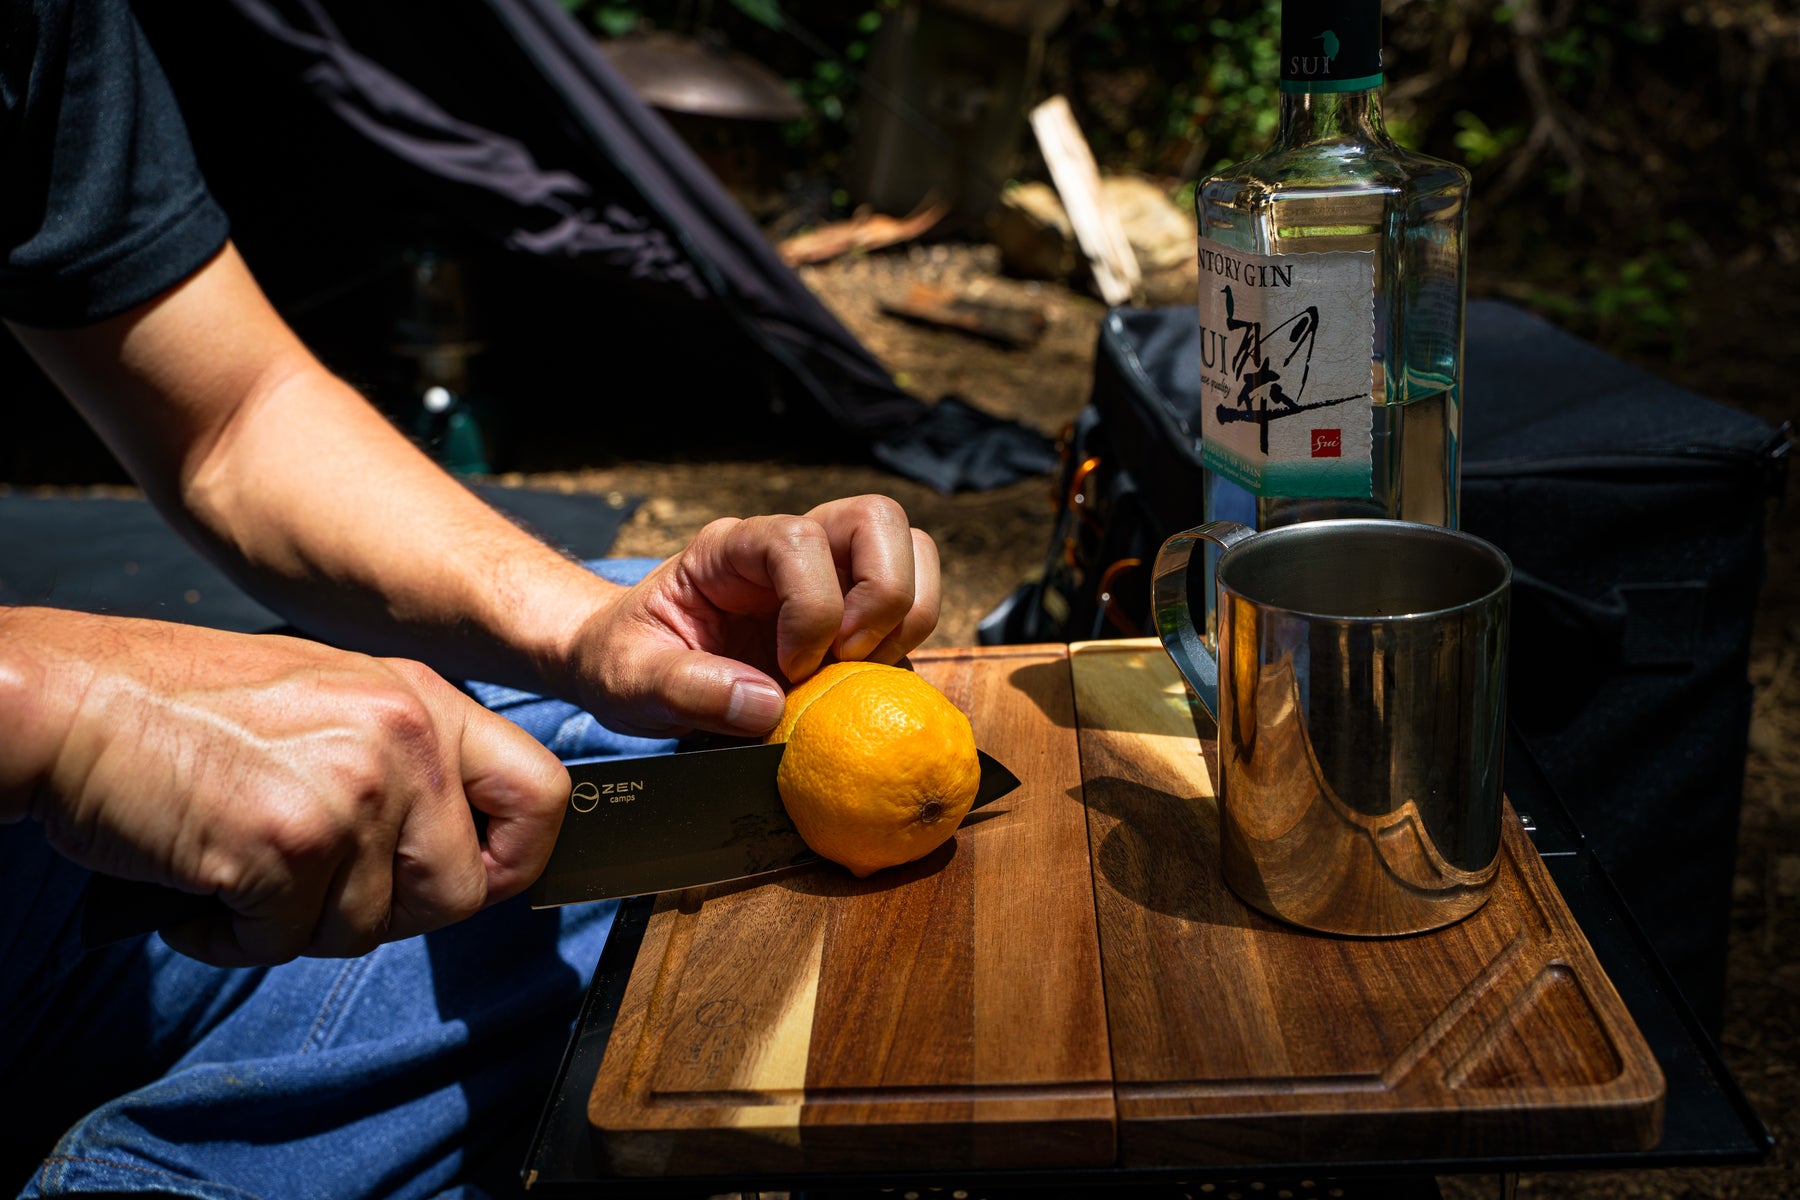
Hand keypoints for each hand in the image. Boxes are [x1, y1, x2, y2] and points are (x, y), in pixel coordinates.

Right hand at [5, 610, 568, 965]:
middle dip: (385, 913)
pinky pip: (284, 944)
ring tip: (236, 861)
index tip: (465, 880)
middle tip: (309, 883)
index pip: (543, 797)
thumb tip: (463, 853)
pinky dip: (229, 936)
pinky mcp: (290, 844)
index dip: (512, 862)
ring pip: (368, 930)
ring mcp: (353, 790)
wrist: (70, 701)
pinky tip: (197, 882)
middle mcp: (405, 738)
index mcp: (423, 700)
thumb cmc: (184, 709)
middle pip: (460, 892)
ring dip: (295, 924)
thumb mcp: (331, 701)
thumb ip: (406, 764)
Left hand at [566, 495, 940, 736]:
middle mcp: (788, 549)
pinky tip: (859, 688)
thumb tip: (765, 706)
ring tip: (858, 673)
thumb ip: (686, 690)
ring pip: (912, 551)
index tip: (789, 666)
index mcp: (730, 549)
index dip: (812, 604)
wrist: (622, 666)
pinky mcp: (851, 614)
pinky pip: (910, 608)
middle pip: (878, 520)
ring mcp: (827, 576)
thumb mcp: (629, 679)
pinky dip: (905, 649)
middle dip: (882, 596)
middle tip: (846, 660)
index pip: (798, 538)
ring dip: (905, 617)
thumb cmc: (623, 659)